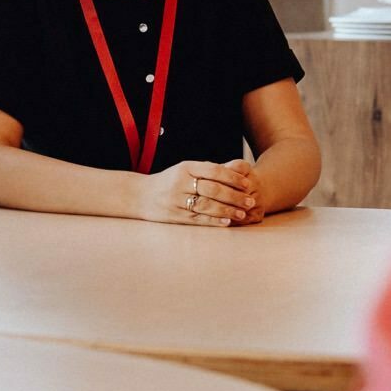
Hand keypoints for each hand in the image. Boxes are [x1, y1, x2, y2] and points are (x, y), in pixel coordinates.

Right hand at [141, 160, 258, 226]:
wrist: (140, 196)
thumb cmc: (170, 182)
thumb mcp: (186, 170)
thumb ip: (211, 170)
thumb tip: (240, 168)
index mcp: (185, 168)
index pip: (213, 171)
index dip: (232, 178)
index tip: (247, 184)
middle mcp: (180, 182)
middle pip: (212, 189)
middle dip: (234, 196)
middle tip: (250, 201)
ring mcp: (177, 200)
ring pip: (207, 205)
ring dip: (227, 210)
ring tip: (242, 214)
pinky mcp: (175, 216)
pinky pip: (198, 218)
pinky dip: (214, 220)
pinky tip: (227, 222)